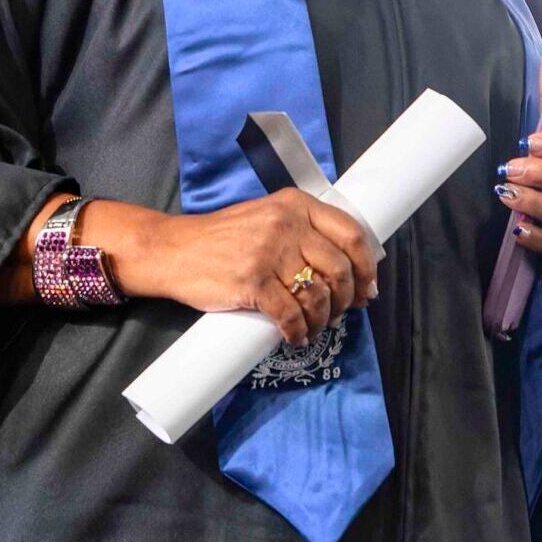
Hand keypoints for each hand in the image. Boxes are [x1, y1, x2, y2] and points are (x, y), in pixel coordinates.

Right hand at [104, 189, 378, 343]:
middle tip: (340, 314)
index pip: (351, 233)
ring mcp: (269, 252)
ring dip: (322, 320)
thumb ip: (302, 232)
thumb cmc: (222, 239)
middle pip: (339, 268)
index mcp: (296, 205)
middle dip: (346, 299)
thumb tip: (345, 268)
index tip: (367, 288)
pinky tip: (295, 337)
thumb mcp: (267, 217)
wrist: (174, 250)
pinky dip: (298, 332)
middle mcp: (286, 224)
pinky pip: (290, 315)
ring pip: (317, 295)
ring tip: (313, 328)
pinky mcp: (251, 282)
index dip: (366, 266)